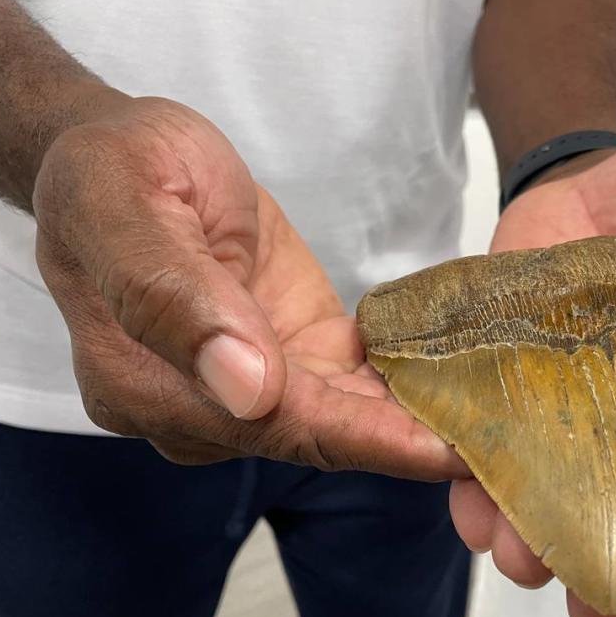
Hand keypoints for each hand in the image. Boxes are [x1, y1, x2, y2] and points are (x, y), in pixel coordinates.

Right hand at [34, 96, 465, 478]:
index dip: (365, 439)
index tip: (446, 453)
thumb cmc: (112, 172)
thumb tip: (247, 391)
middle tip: (504, 455)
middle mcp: (201, 407)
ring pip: (340, 420)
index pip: (273, 426)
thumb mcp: (127, 210)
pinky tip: (463, 395)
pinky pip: (347, 388)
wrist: (126, 160)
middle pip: (316, 438)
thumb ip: (175, 301)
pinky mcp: (286, 359)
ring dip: (416, 427)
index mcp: (148, 385)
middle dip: (409, 449)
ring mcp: (248, 387)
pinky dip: (401, 394)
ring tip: (504, 431)